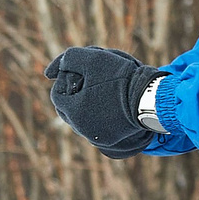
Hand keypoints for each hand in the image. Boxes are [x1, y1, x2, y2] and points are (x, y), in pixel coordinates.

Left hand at [45, 46, 161, 158]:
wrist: (150, 98)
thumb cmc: (121, 78)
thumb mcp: (93, 58)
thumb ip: (68, 59)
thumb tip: (48, 72)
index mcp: (73, 111)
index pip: (57, 94)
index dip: (66, 80)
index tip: (81, 72)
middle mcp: (81, 129)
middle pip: (67, 109)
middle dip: (73, 94)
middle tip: (89, 81)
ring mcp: (96, 138)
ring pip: (81, 119)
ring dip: (85, 105)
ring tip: (100, 92)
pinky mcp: (110, 141)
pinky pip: (96, 127)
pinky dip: (98, 115)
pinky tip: (110, 104)